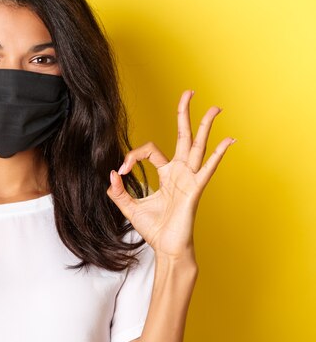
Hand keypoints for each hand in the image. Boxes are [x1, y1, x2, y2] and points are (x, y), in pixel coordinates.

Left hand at [106, 90, 234, 257]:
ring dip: (206, 127)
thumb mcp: (129, 207)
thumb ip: (118, 191)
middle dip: (185, 114)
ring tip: (216, 108)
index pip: (150, 150)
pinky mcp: (195, 189)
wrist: (167, 249)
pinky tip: (230, 141)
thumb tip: (111, 173)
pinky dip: (219, 155)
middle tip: (189, 92)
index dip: (133, 155)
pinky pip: (208, 169)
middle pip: (183, 136)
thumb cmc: (154, 229)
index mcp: (166, 173)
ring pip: (198, 147)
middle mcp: (180, 172)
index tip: (122, 169)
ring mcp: (190, 179)